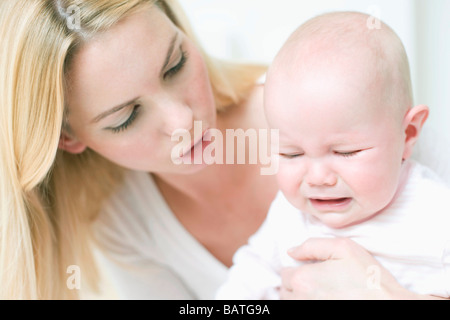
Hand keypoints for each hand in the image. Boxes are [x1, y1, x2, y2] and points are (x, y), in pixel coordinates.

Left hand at [280, 237, 428, 299]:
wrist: (391, 305)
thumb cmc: (369, 277)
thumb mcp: (344, 248)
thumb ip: (312, 245)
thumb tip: (291, 252)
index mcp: (303, 279)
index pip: (284, 274)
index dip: (298, 270)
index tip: (313, 271)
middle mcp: (301, 300)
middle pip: (285, 292)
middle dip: (297, 286)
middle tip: (318, 283)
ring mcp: (309, 311)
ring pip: (292, 303)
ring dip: (301, 298)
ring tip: (322, 293)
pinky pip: (301, 312)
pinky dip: (309, 303)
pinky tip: (325, 300)